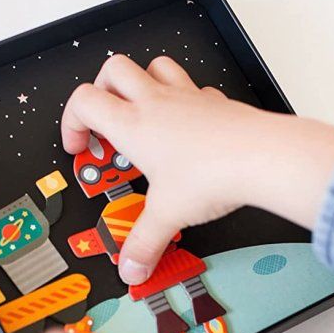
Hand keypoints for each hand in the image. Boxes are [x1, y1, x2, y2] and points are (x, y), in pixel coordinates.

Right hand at [61, 54, 333, 284]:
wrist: (261, 156)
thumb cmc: (213, 173)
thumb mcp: (168, 216)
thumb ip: (144, 244)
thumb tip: (131, 266)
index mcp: (134, 124)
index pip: (85, 101)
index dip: (72, 121)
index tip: (82, 147)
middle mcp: (158, 102)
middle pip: (114, 69)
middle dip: (102, 91)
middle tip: (106, 121)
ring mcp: (188, 97)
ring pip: (154, 66)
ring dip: (142, 81)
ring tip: (143, 111)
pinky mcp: (216, 102)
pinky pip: (195, 87)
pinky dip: (186, 99)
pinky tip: (190, 124)